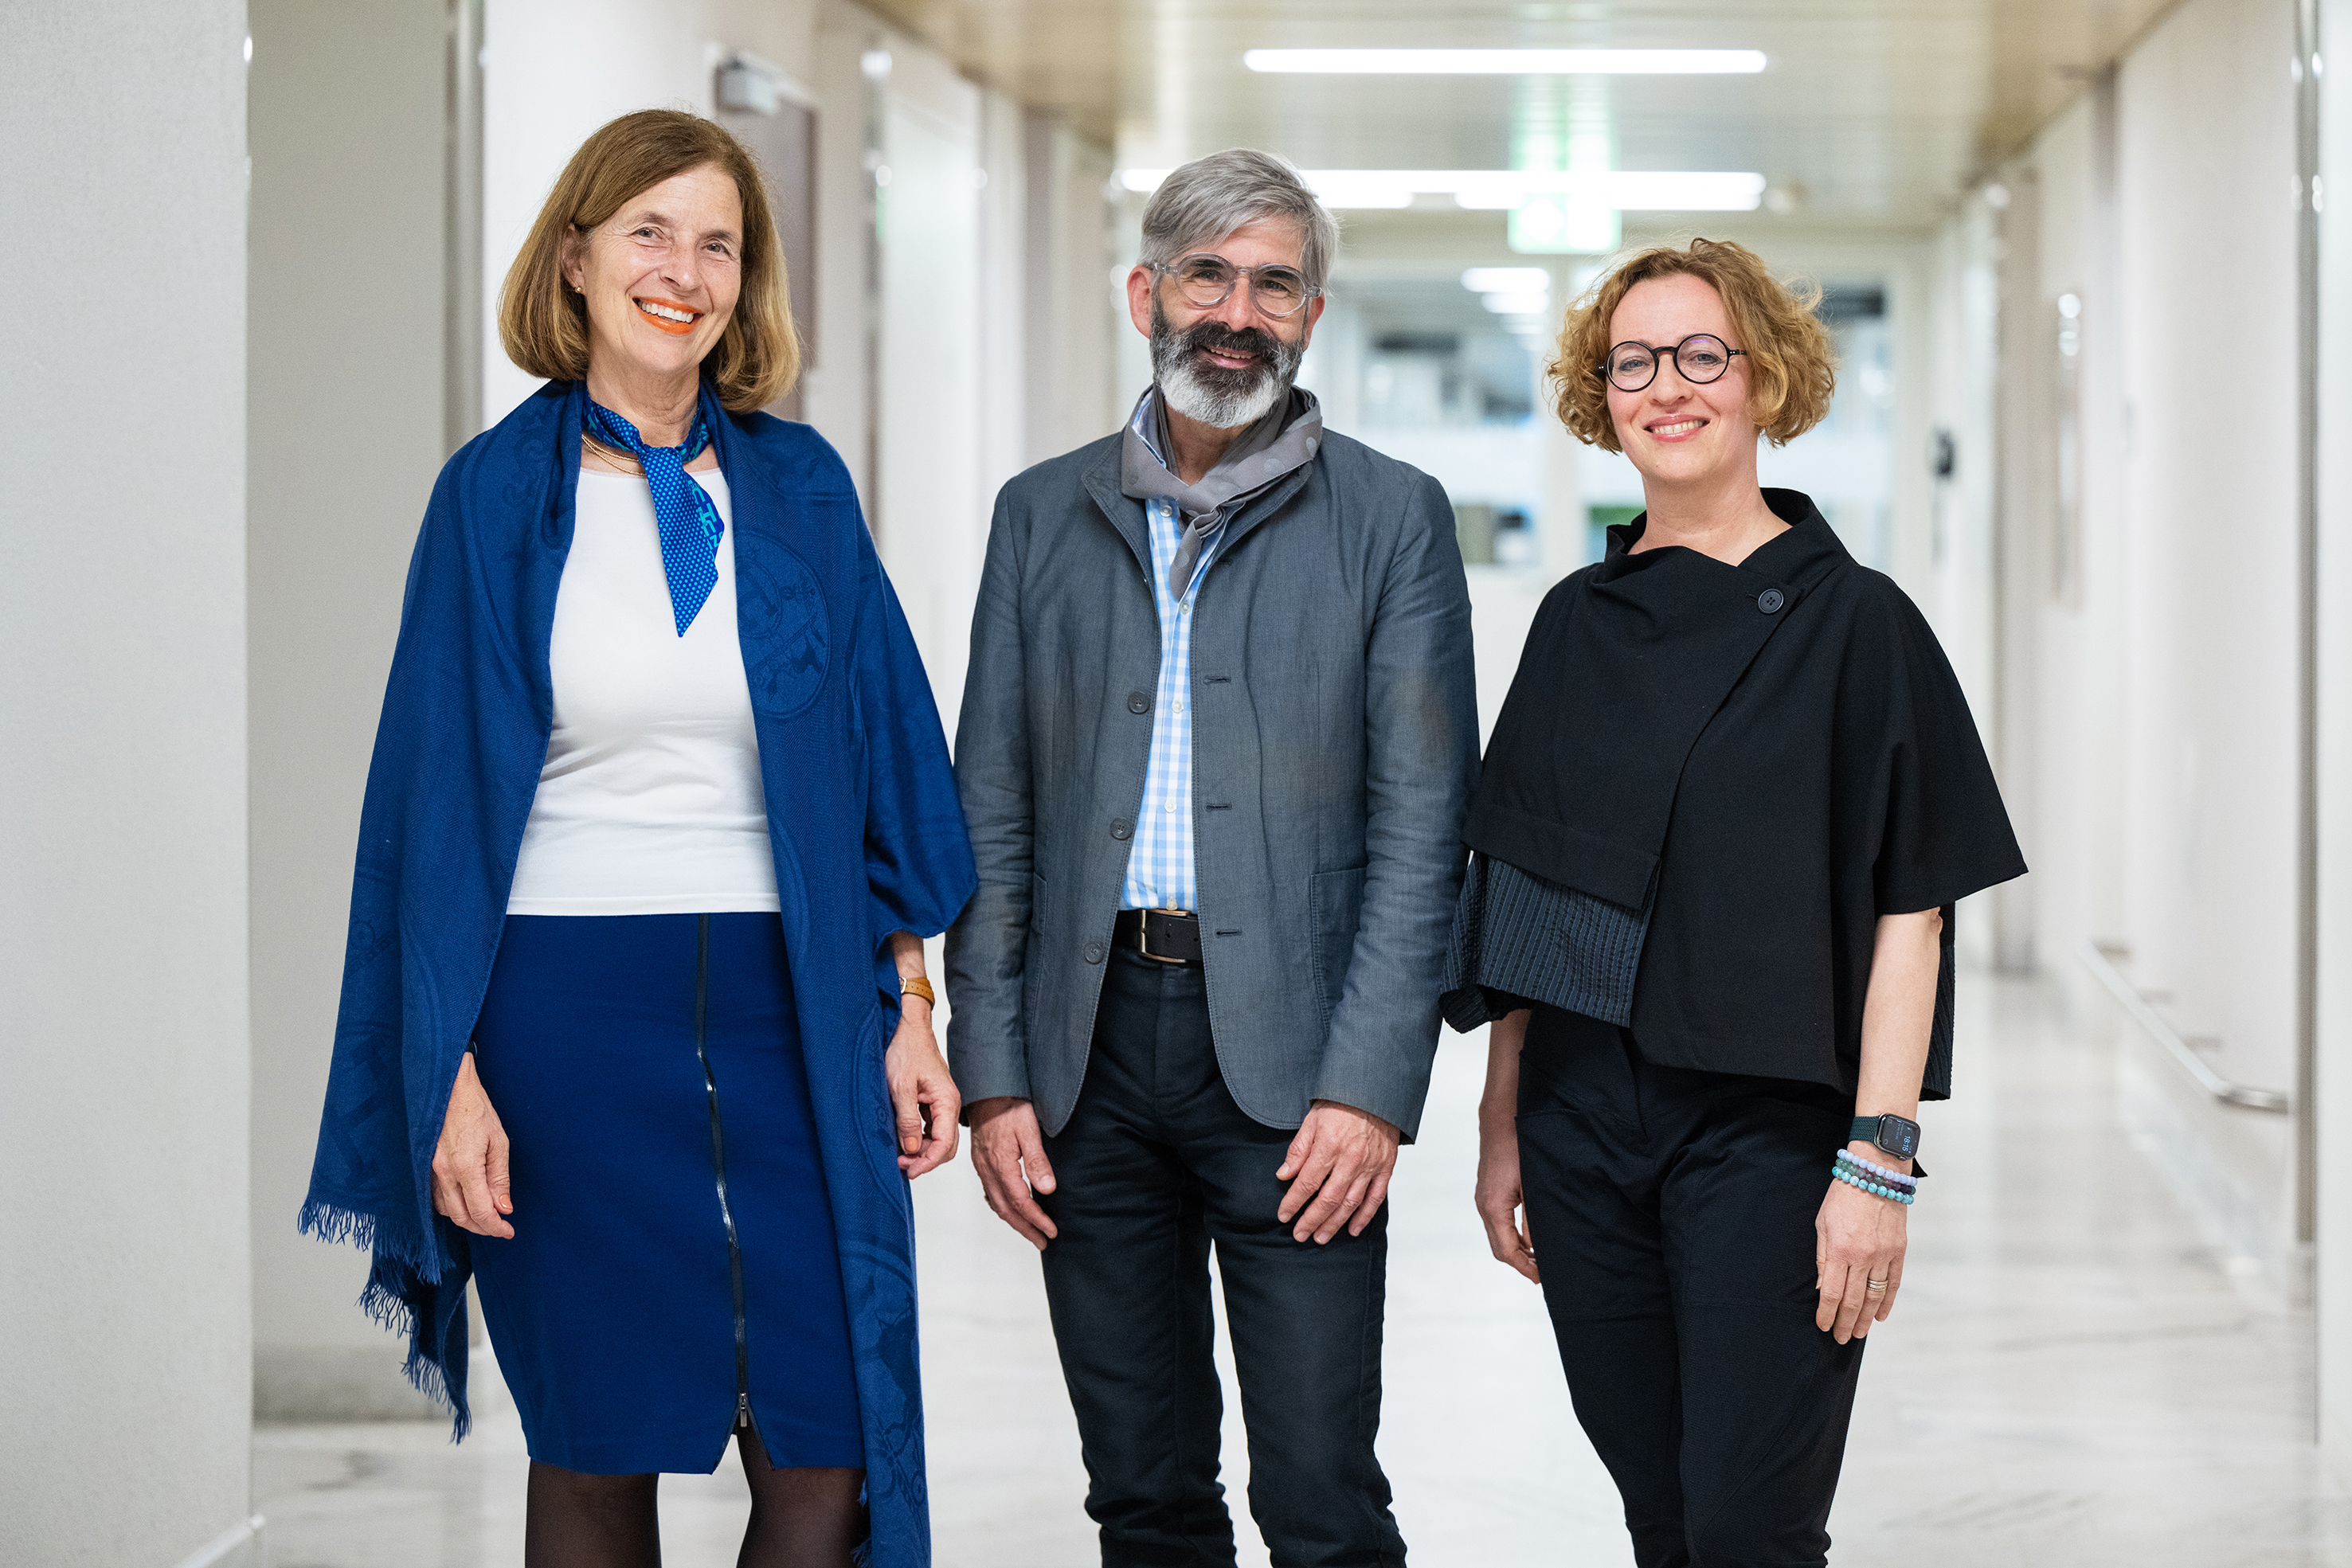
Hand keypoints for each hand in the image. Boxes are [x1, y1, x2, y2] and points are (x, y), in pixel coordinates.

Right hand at [431, 1052, 513, 1238]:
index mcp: (464, 1166)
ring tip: (486, 1217)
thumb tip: (503, 1207)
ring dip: (466, 1219)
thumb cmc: (476, 1109)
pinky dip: (451, 1207)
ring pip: (445, 1210)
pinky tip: (465, 1203)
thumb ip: (500, 1178)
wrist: (447, 1088)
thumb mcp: (498, 1141)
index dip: (495, 1226)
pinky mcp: (423, 1167)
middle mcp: (442, 1173)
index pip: (479, 1211)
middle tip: (500, 1228)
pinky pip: (434, 1198)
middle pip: (460, 1217)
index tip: (508, 1231)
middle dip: (482, 1227)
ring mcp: (428, 1171)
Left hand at [886, 998, 960, 1176]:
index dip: (928, 1162)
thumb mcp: (900, 1087)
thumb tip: (912, 1149)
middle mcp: (948, 1104)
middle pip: (945, 1145)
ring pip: (937, 1138)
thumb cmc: (904, 1050)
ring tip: (899, 1156)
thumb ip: (907, 1120)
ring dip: (921, 1151)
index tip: (910, 1171)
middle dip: (925, 1159)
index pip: (945, 1143)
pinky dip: (918, 1139)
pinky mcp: (930, 1101)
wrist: (904, 1028)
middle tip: (901, 1165)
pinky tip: (903, 1141)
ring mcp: (940, 1103)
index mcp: (947, 1100)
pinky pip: (929, 1128)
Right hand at [968, 1096, 1057, 1249]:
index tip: (1051, 1231)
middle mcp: (988, 1169)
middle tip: (1042, 1242)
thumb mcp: (1029, 1129)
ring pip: (996, 1203)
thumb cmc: (1009, 1106)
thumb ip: (1037, 1160)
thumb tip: (1047, 1189)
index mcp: (1001, 1164)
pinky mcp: (982, 1161)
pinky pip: (990, 1192)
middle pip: (1006, 1209)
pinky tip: (1009, 1208)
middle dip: (1025, 1229)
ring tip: (1030, 1232)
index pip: (1021, 1201)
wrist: (987, 1090)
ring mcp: (983, 1167)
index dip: (1037, 1219)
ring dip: (1014, 1221)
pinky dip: (1001, 1207)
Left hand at [1276, 1100, 1399, 1243]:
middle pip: (1327, 1200)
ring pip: (1350, 1204)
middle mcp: (1350, 1160)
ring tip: (1320, 1238)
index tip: (1283, 1215)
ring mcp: (1370, 1166)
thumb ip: (1298, 1150)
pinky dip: (1364, 1217)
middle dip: (1311, 1221)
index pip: (1307, 1183)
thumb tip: (1283, 1175)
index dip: (1293, 1202)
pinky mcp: (1385, 1168)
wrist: (1376, 1091)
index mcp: (1328, 1147)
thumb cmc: (1341, 1102)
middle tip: (1299, 1236)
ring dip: (1334, 1224)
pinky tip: (1352, 1229)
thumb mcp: (1312, 1120)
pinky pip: (1375, 1198)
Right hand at [1474, 1114, 1538, 1283]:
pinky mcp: (1487, 1191)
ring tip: (1540, 1257)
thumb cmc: (1518, 1146)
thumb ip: (1534, 1218)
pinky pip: (1497, 1222)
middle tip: (1543, 1273)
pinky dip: (1511, 1235)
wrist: (1501, 1118)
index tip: (1540, 1278)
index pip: (1507, 1250)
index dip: (1524, 1267)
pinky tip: (1529, 1235)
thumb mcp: (1533, 1185)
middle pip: (1499, 1247)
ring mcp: (1483, 1198)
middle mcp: (1484, 1205)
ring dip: (1516, 1249)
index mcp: (1494, 1207)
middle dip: (1520, 1262)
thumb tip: (1538, 1246)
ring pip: (1497, 1235)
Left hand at [1815, 1166, 1907, 1342]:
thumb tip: (1823, 1287)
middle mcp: (1863, 1257)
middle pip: (1854, 1300)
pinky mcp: (1899, 1252)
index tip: (1823, 1325)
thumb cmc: (1843, 1196)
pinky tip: (1880, 1316)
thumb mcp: (1822, 1224)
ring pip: (1875, 1296)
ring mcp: (1884, 1255)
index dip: (1827, 1313)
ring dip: (1866, 1318)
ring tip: (1859, 1333)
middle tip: (1841, 1338)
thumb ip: (1822, 1258)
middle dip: (1846, 1322)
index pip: (1833, 1292)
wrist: (1875, 1175)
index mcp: (1840, 1250)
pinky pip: (1893, 1283)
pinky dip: (1887, 1302)